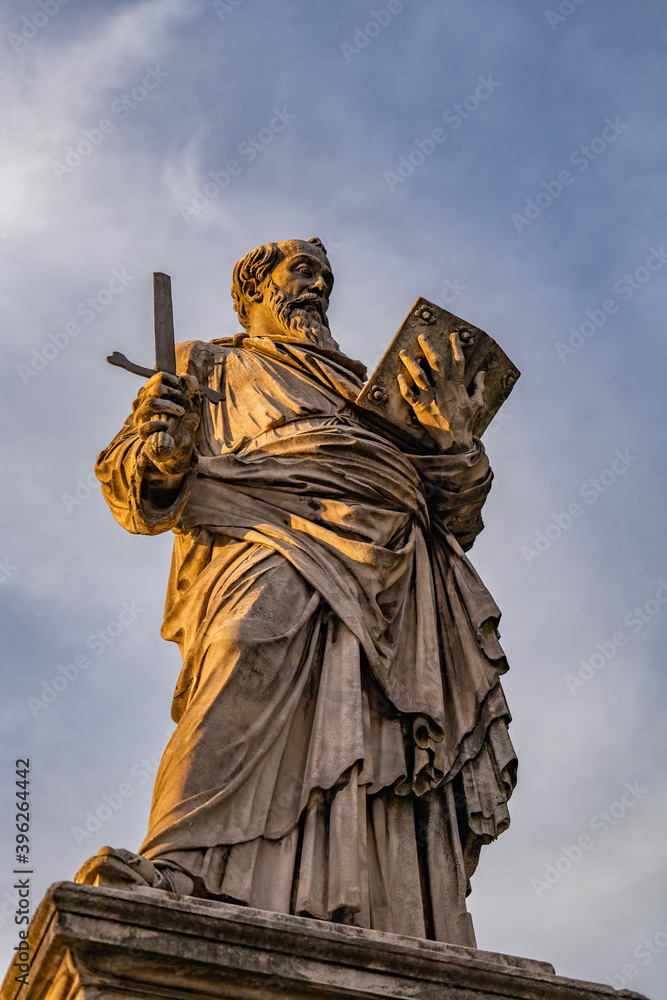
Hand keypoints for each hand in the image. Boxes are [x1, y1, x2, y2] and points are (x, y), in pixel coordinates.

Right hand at [132, 372, 200, 476]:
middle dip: (176, 395)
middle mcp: (142, 402)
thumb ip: (191, 387)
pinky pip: (145, 426)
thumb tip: (185, 375)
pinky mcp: (142, 433)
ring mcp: (140, 417)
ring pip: (150, 403)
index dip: (176, 382)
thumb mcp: (192, 401)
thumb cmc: (184, 420)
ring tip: (181, 412)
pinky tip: (167, 425)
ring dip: (170, 406)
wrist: (182, 443)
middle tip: (187, 405)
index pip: (159, 378)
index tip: (185, 391)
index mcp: (151, 391)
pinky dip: (159, 424)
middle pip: (156, 388)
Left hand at [397, 332, 484, 452]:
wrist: (454, 440)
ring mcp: (430, 397)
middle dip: (428, 348)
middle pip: (435, 363)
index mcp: (457, 386)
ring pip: (418, 375)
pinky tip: (398, 376)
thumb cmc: (466, 422)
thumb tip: (482, 372)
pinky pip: (409, 394)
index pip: (457, 361)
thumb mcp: (477, 404)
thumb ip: (479, 387)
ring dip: (410, 362)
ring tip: (403, 352)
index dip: (456, 346)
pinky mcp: (420, 408)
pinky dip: (403, 385)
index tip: (453, 334)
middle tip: (421, 336)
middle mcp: (442, 388)